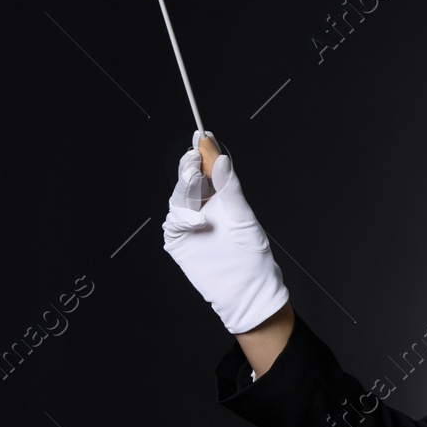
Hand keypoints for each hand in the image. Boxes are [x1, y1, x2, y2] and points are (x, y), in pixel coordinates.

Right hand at [162, 131, 290, 333]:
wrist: (246, 291)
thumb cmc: (253, 256)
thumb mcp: (244, 218)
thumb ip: (230, 189)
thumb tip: (222, 159)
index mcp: (222, 198)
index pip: (209, 169)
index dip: (204, 151)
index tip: (203, 135)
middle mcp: (204, 207)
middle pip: (189, 179)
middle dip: (190, 166)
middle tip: (195, 158)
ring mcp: (189, 223)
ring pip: (178, 196)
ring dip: (185, 187)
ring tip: (195, 181)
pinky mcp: (178, 240)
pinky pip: (173, 221)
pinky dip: (183, 217)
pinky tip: (197, 220)